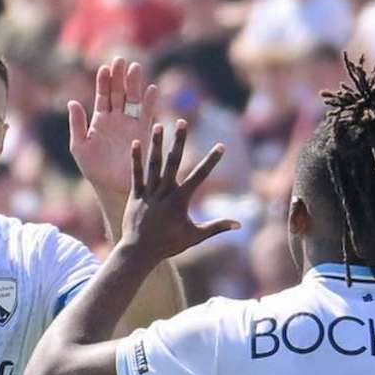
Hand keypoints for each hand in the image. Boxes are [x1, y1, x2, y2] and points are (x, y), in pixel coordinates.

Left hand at [68, 57, 158, 194]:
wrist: (113, 186)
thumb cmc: (94, 169)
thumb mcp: (80, 146)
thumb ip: (77, 124)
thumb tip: (72, 102)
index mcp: (100, 119)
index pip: (102, 95)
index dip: (103, 82)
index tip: (104, 69)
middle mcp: (116, 118)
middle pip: (118, 92)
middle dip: (119, 77)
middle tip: (120, 61)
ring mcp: (130, 124)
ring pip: (133, 99)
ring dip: (134, 84)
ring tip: (135, 68)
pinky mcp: (143, 133)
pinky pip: (147, 114)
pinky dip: (150, 102)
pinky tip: (151, 89)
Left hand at [121, 121, 240, 261]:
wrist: (140, 252)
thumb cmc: (169, 245)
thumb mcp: (195, 236)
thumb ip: (217, 227)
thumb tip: (239, 224)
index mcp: (180, 201)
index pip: (200, 176)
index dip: (212, 160)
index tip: (221, 146)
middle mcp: (165, 193)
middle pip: (173, 162)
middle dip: (179, 141)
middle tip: (182, 121)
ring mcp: (149, 193)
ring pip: (153, 164)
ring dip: (156, 144)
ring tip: (158, 125)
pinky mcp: (136, 195)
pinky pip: (136, 174)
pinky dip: (135, 159)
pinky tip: (136, 142)